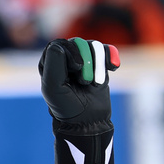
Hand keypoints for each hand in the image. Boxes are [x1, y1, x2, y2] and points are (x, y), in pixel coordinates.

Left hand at [38, 37, 119, 163]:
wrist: (88, 120)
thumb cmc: (67, 105)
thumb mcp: (53, 87)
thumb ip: (54, 64)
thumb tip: (62, 45)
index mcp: (49, 62)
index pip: (59, 44)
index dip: (71, 53)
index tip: (75, 69)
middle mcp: (65, 58)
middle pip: (79, 43)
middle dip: (86, 62)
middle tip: (85, 81)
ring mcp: (83, 60)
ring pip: (94, 46)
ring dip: (98, 66)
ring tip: (94, 83)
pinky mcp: (99, 64)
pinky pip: (107, 50)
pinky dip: (110, 58)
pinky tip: (113, 68)